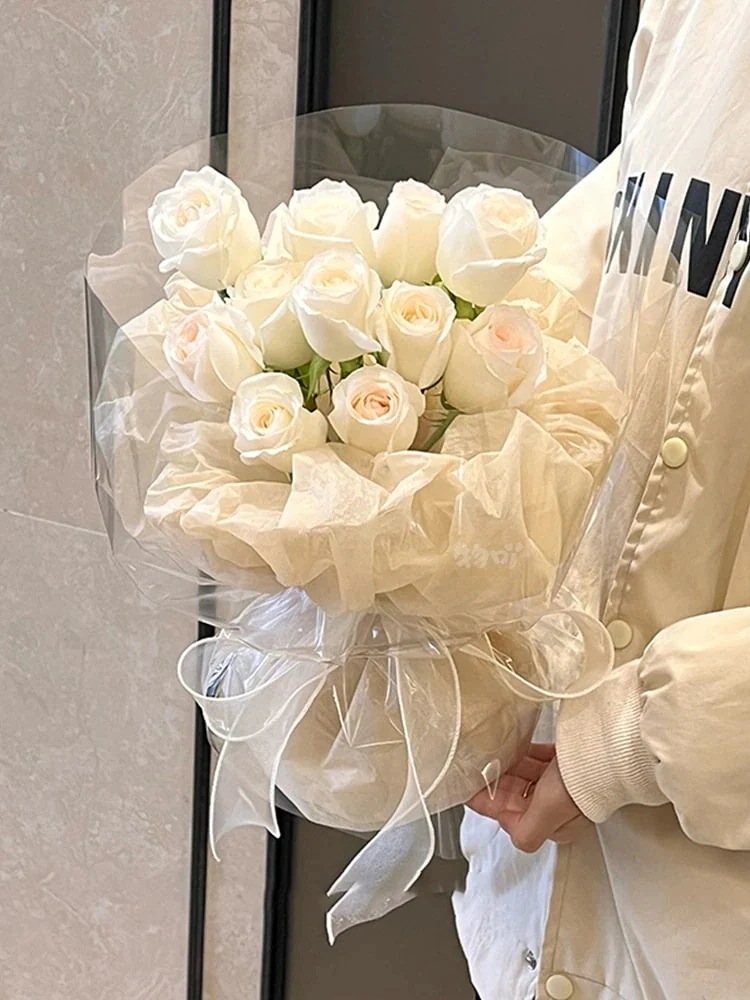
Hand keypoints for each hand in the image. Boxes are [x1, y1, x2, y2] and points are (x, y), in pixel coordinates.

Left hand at [468, 743, 590, 852]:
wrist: (608, 748)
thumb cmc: (583, 779)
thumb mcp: (549, 811)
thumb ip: (527, 832)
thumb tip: (513, 836)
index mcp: (555, 823)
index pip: (512, 815)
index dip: (488, 802)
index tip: (467, 788)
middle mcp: (559, 805)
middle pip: (517, 794)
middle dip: (496, 782)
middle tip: (473, 766)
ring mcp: (563, 782)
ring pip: (526, 775)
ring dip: (507, 766)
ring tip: (488, 753)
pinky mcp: (568, 761)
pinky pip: (539, 758)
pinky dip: (525, 752)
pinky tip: (514, 744)